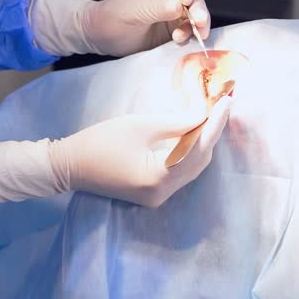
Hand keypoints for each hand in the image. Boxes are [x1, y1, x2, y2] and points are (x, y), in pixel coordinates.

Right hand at [49, 95, 232, 206]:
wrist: (70, 166)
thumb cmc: (101, 141)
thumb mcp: (142, 125)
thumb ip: (178, 121)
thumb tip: (206, 112)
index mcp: (159, 177)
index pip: (199, 148)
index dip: (215, 123)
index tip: (228, 101)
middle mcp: (163, 193)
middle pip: (200, 161)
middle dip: (211, 132)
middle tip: (220, 104)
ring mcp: (159, 197)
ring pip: (192, 167)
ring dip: (201, 142)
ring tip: (210, 115)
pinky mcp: (153, 195)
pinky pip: (180, 172)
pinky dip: (188, 153)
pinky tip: (192, 133)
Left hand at [82, 0, 211, 56]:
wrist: (104, 36)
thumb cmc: (115, 13)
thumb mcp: (138, 8)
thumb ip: (160, 7)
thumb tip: (180, 6)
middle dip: (199, 8)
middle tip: (198, 21)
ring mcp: (175, 11)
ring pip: (197, 14)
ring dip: (198, 25)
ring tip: (191, 34)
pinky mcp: (175, 28)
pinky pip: (190, 30)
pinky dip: (190, 36)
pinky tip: (179, 40)